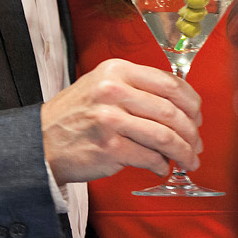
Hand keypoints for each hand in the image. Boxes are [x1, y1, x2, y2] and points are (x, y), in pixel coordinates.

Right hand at [42, 58, 202, 183]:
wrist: (40, 142)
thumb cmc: (74, 116)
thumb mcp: (102, 86)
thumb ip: (138, 88)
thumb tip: (181, 105)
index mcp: (116, 70)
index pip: (170, 83)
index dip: (191, 102)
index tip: (197, 116)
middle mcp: (113, 91)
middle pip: (172, 111)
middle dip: (192, 132)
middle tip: (196, 143)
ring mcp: (110, 120)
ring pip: (165, 137)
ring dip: (183, 152)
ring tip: (188, 159)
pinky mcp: (109, 148)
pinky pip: (150, 157)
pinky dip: (161, 165)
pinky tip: (162, 167)